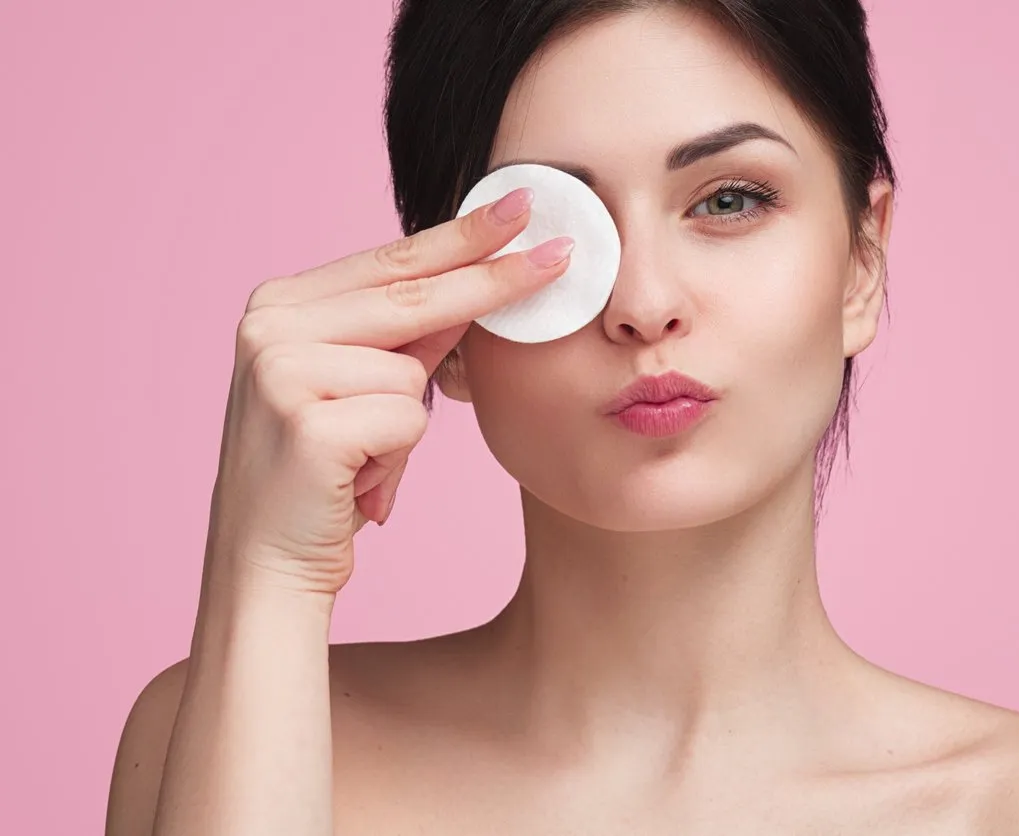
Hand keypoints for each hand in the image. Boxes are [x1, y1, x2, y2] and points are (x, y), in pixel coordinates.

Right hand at [203, 187, 570, 594]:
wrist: (266, 566)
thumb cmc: (323, 478)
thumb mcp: (360, 390)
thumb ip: (407, 337)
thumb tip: (480, 281)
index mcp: (279, 307)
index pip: (391, 263)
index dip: (461, 237)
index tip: (519, 207)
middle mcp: (270, 327)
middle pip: (411, 295)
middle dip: (492, 278)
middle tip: (558, 253)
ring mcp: (281, 372)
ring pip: (412, 371)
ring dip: (406, 427)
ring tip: (359, 461)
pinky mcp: (306, 423)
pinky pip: (407, 420)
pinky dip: (397, 458)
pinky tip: (353, 480)